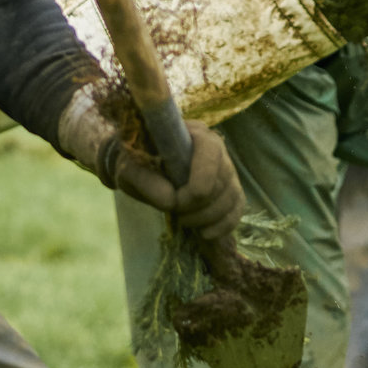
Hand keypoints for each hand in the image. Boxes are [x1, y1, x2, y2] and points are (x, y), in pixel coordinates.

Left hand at [57, 85, 245, 238]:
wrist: (143, 167)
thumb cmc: (136, 163)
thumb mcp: (129, 169)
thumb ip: (145, 181)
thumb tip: (172, 201)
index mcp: (194, 133)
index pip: (211, 154)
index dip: (197, 185)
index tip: (175, 203)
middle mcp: (217, 147)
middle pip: (222, 183)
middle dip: (198, 208)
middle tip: (176, 214)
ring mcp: (227, 168)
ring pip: (232, 198)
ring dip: (209, 219)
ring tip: (185, 222)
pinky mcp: (230, 188)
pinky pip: (238, 208)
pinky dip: (225, 225)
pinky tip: (205, 233)